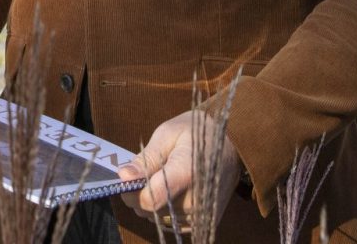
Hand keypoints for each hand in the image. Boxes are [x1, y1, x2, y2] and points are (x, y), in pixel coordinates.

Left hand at [118, 110, 240, 229]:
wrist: (233, 145)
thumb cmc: (197, 133)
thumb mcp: (168, 134)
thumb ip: (146, 158)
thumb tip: (122, 177)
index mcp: (187, 173)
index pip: (150, 200)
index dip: (132, 192)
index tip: (127, 178)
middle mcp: (195, 201)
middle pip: (151, 210)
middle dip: (140, 193)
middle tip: (148, 170)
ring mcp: (200, 215)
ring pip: (158, 218)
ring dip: (152, 201)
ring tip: (164, 176)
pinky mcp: (202, 223)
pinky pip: (170, 223)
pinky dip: (165, 209)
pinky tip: (173, 189)